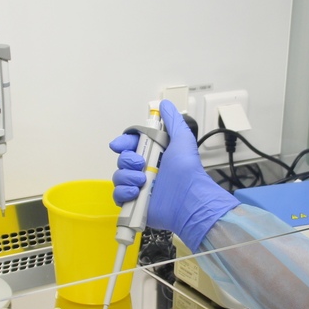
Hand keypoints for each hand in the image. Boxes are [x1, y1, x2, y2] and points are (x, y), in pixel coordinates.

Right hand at [109, 100, 238, 249]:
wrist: (189, 200)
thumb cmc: (187, 170)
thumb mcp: (182, 139)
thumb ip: (172, 121)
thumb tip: (165, 104)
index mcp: (155, 154)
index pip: (131, 144)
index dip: (124, 142)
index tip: (120, 144)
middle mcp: (146, 169)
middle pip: (122, 159)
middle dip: (127, 160)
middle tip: (141, 164)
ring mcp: (140, 187)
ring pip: (119, 176)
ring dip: (126, 176)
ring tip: (142, 182)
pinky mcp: (135, 203)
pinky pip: (118, 195)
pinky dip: (123, 192)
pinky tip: (136, 192)